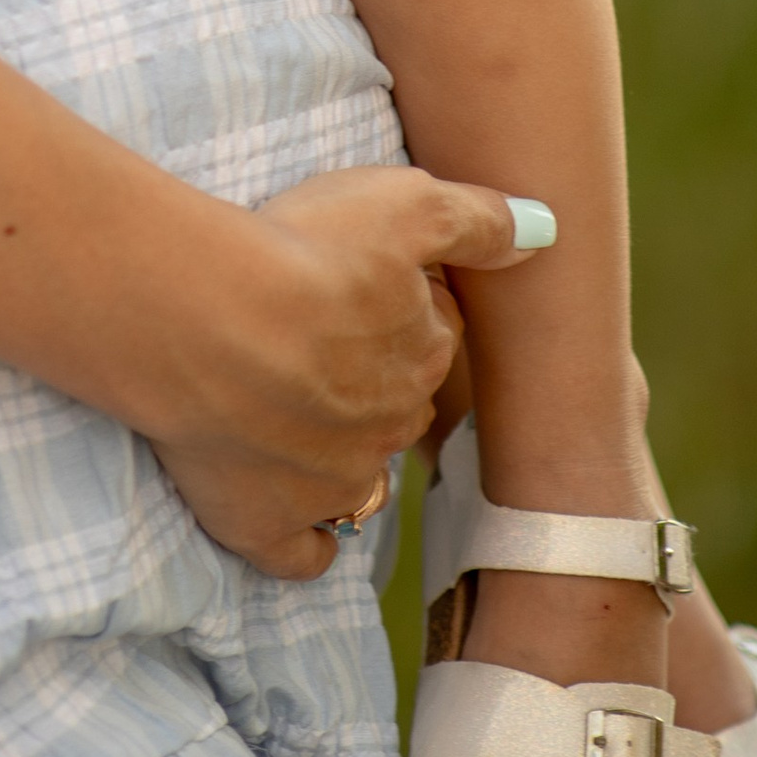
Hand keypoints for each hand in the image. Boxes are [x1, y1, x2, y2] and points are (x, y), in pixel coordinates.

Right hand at [150, 166, 537, 576]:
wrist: (210, 323)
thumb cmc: (305, 251)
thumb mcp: (404, 203)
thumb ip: (477, 219)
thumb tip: (546, 233)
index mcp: (422, 354)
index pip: (428, 335)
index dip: (396, 309)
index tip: (362, 289)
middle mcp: (388, 427)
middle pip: (393, 405)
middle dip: (370, 383)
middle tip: (319, 345)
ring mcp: (330, 483)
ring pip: (358, 477)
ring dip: (342, 455)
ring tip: (301, 419)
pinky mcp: (266, 522)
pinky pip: (300, 553)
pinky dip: (303, 543)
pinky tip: (295, 523)